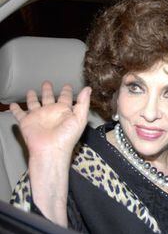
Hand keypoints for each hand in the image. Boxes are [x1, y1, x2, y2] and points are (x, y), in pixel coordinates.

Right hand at [9, 81, 90, 226]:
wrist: (50, 150)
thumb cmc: (67, 136)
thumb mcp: (80, 118)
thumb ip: (83, 103)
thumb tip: (88, 88)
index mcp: (64, 111)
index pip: (66, 98)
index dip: (66, 92)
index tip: (67, 86)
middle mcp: (51, 112)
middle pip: (49, 98)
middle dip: (48, 91)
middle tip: (46, 83)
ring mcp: (38, 116)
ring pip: (34, 104)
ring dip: (32, 98)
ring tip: (31, 91)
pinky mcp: (26, 122)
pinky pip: (19, 114)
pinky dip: (15, 109)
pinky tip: (13, 105)